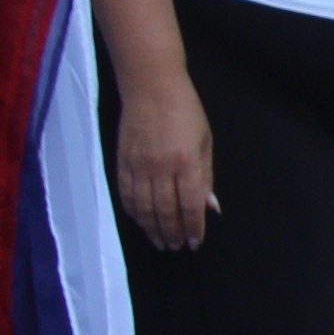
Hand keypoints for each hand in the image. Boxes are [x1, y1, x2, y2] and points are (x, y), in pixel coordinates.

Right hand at [110, 75, 209, 250]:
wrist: (150, 87)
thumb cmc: (186, 112)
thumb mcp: (205, 142)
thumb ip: (206, 177)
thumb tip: (210, 207)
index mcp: (186, 162)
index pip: (190, 204)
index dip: (193, 226)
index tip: (195, 242)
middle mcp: (160, 167)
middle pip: (164, 210)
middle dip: (172, 232)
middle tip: (176, 247)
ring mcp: (137, 165)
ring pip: (143, 206)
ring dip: (151, 228)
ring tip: (160, 241)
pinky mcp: (121, 161)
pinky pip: (125, 193)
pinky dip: (133, 211)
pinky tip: (140, 222)